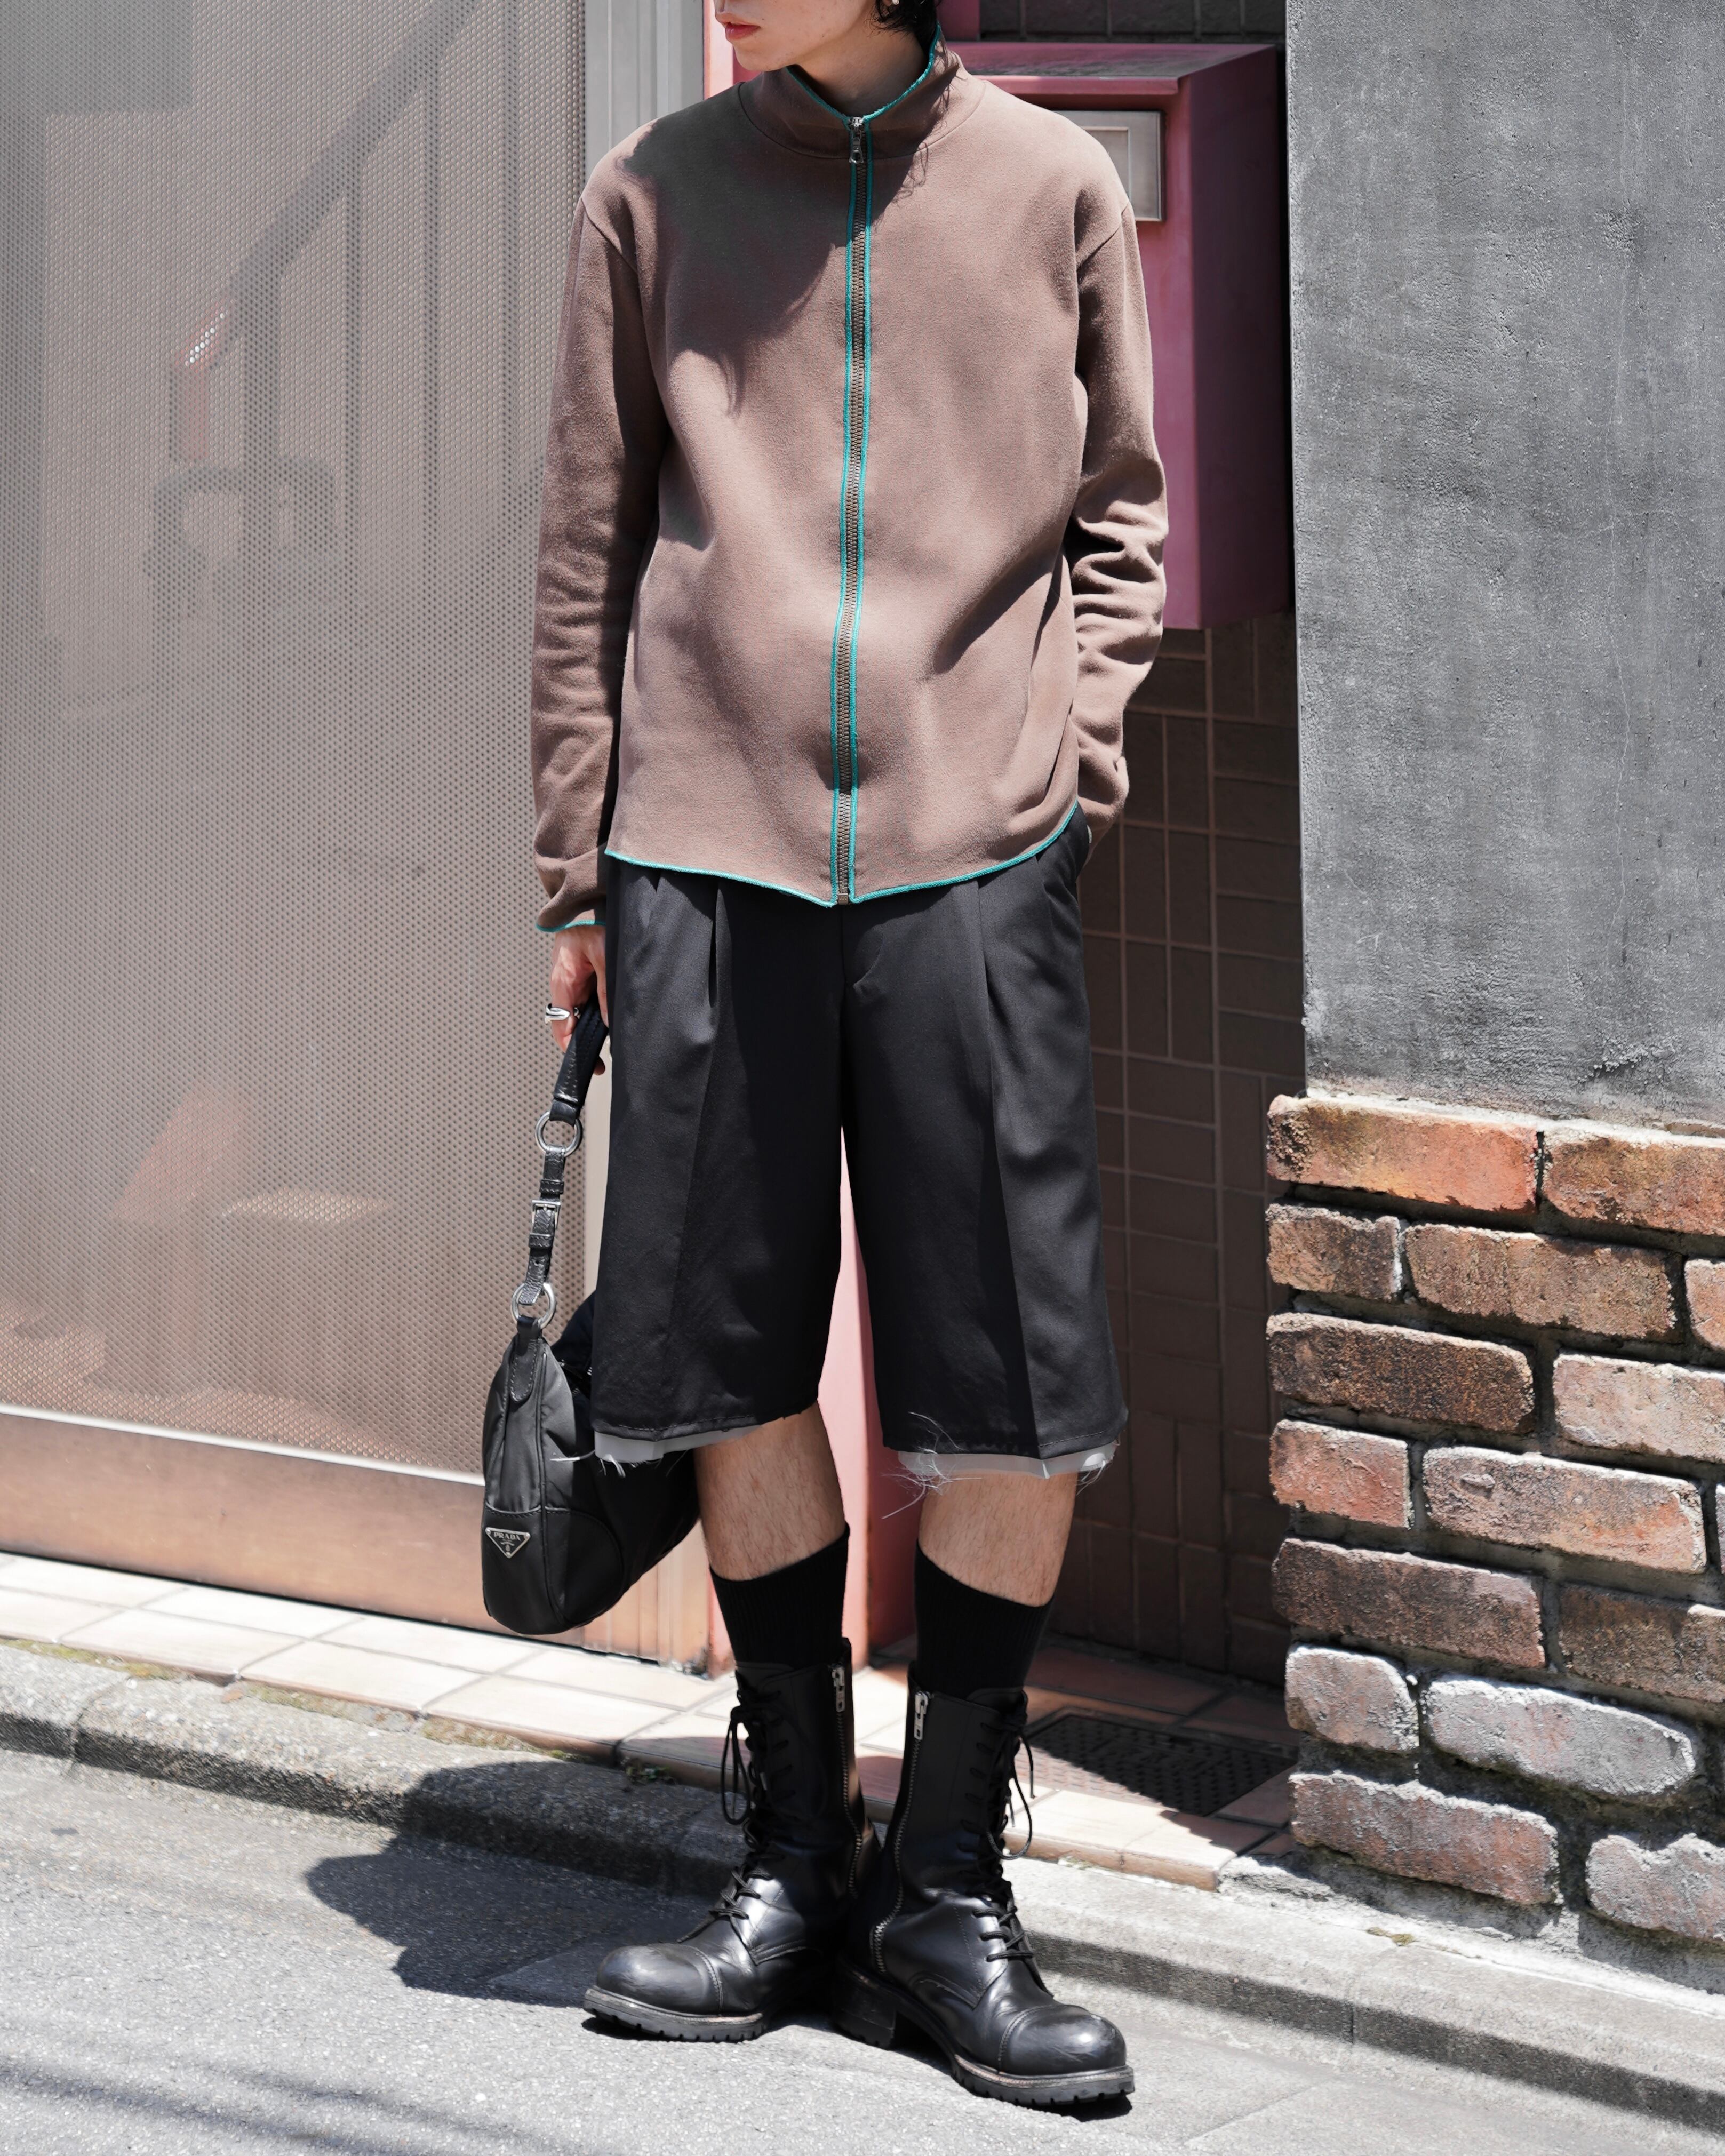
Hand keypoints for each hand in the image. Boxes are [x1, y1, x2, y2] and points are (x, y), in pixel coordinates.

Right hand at [548, 924, 607, 1053]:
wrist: (584, 900)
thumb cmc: (589, 921)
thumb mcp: (603, 956)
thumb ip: (606, 990)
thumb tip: (610, 1021)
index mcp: (562, 983)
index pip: (561, 1025)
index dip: (571, 1048)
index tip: (588, 1063)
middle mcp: (563, 985)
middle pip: (570, 1023)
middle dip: (585, 1041)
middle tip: (602, 1061)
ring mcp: (571, 980)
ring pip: (580, 1012)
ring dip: (593, 1025)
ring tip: (611, 1039)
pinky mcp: (580, 974)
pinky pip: (586, 998)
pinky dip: (597, 1009)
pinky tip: (610, 1014)